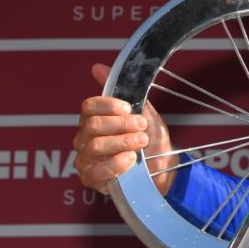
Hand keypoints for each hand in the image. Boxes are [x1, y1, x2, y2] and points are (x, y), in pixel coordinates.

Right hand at [72, 63, 177, 194]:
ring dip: (122, 142)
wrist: (164, 166)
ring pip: (95, 146)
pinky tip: (130, 160)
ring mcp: (86, 160)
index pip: (89, 107)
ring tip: (141, 142)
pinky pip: (96, 171)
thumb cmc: (150, 138)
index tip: (129, 108)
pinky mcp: (91, 180)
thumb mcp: (141, 110)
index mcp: (94, 120)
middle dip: (122, 124)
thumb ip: (122, 90)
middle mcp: (85, 139)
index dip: (109, 105)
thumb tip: (97, 67)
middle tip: (142, 127)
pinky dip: (115, 164)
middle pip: (93, 125)